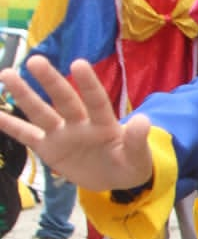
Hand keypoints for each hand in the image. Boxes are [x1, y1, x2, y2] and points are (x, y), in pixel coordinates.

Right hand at [0, 57, 152, 192]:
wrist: (115, 178)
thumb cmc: (129, 162)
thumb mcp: (138, 157)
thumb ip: (137, 140)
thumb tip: (144, 121)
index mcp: (104, 123)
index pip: (96, 101)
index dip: (89, 84)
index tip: (78, 64)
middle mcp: (80, 123)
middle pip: (64, 100)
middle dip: (51, 81)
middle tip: (35, 60)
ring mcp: (62, 134)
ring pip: (41, 113)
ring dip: (24, 95)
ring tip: (7, 74)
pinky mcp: (49, 148)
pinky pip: (27, 136)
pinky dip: (11, 126)